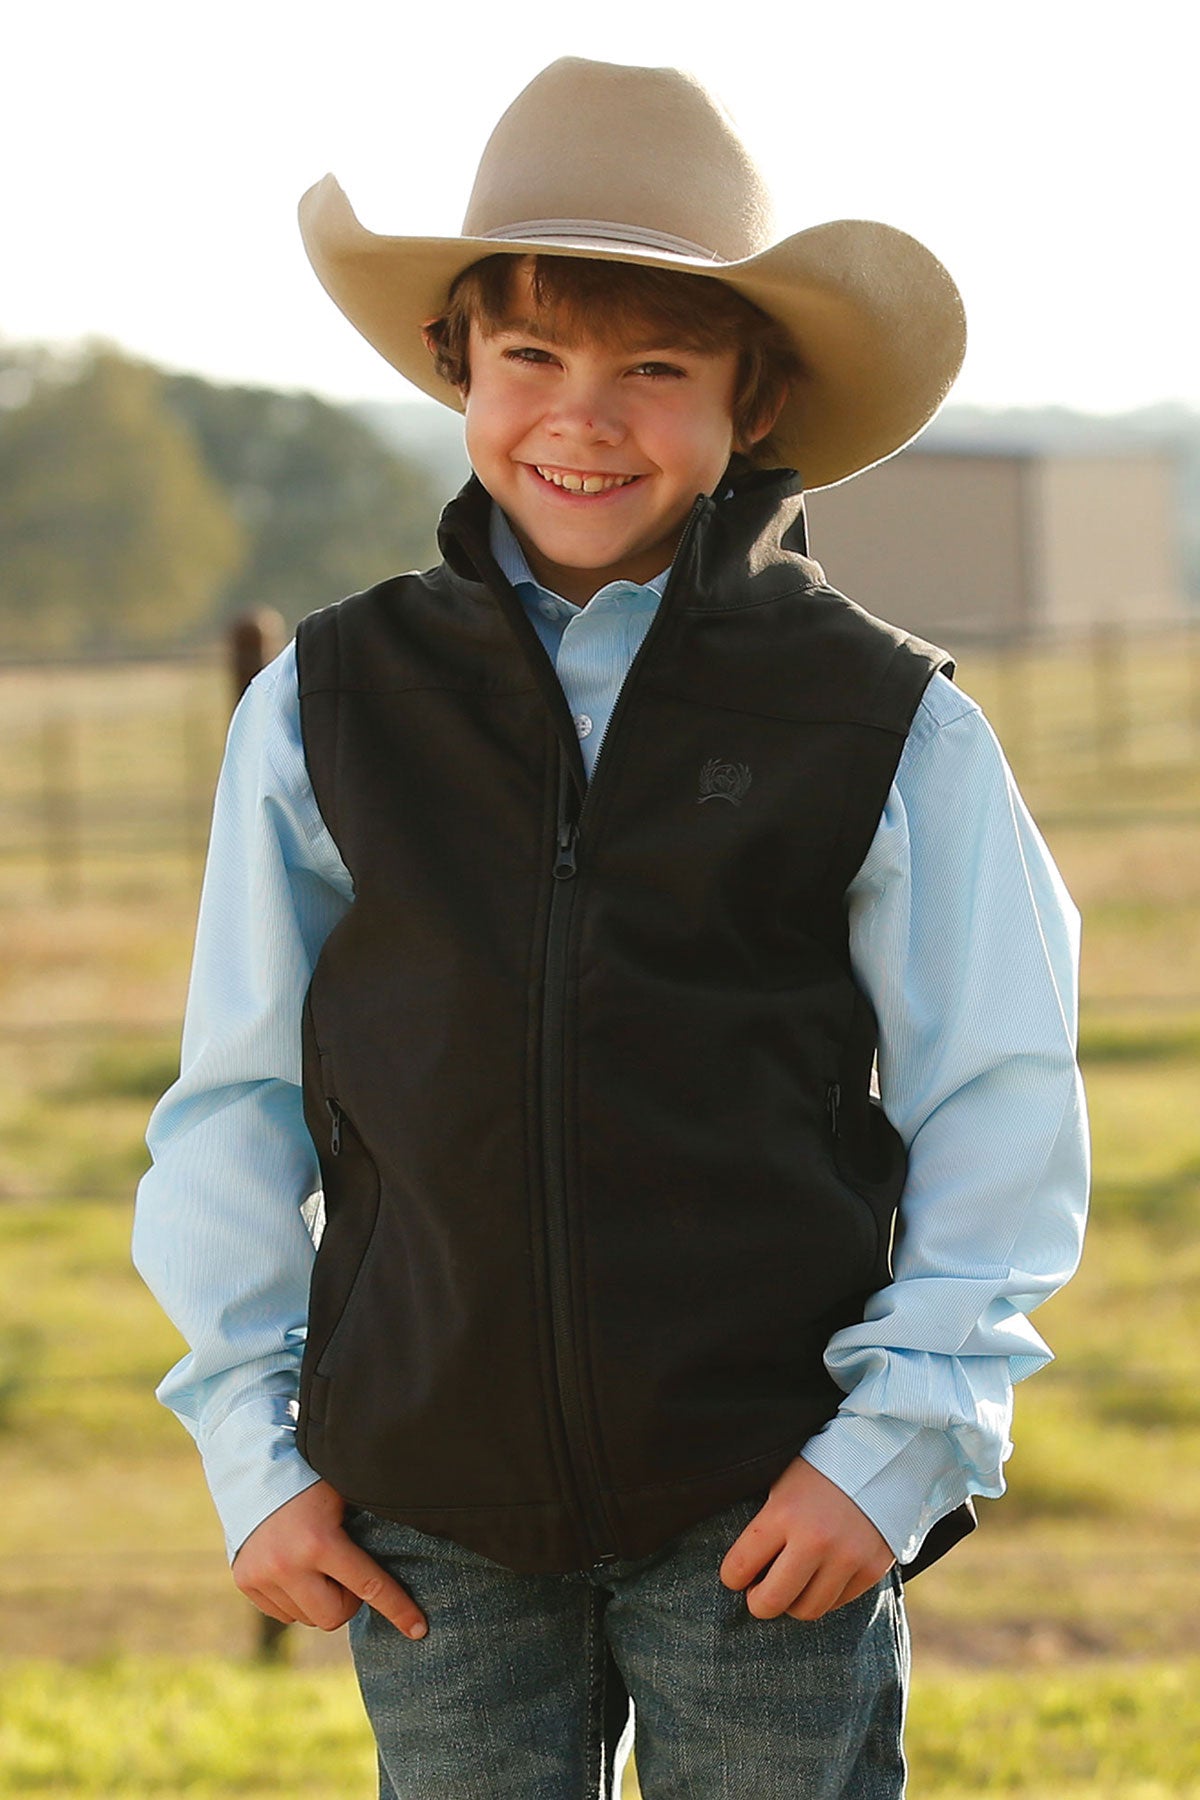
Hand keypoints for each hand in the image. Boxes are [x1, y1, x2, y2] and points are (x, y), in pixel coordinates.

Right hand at [232, 1478, 427, 1637]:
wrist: (254, 1469)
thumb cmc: (313, 1479)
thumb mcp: (346, 1494)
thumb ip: (369, 1526)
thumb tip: (412, 1546)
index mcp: (320, 1541)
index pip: (369, 1586)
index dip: (398, 1609)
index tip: (419, 1629)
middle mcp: (288, 1565)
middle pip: (334, 1617)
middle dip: (347, 1601)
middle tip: (345, 1572)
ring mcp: (262, 1577)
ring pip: (307, 1618)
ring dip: (319, 1600)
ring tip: (316, 1563)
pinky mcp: (245, 1583)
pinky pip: (283, 1614)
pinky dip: (295, 1599)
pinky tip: (294, 1568)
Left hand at [718, 1456, 894, 1620]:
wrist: (880, 1457)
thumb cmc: (821, 1468)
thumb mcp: (782, 1482)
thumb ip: (764, 1523)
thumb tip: (742, 1565)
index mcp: (783, 1513)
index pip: (739, 1567)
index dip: (731, 1577)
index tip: (736, 1576)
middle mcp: (814, 1540)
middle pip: (771, 1602)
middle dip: (758, 1602)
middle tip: (759, 1591)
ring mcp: (846, 1558)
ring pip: (806, 1610)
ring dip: (793, 1602)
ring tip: (792, 1584)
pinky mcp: (871, 1570)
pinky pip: (836, 1603)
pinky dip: (824, 1595)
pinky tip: (820, 1576)